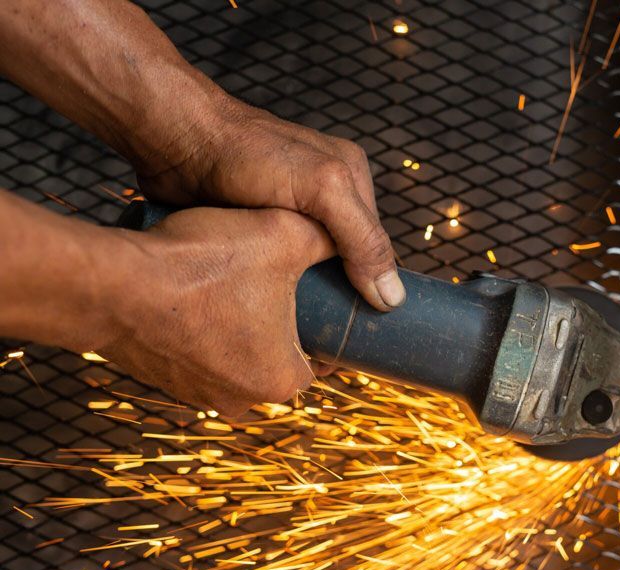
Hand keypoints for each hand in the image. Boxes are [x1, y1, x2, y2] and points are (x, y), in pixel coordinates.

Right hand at [100, 206, 334, 415]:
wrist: (111, 282)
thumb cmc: (200, 263)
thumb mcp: (282, 234)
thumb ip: (325, 237)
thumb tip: (344, 236)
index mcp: (282, 380)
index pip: (323, 357)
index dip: (324, 322)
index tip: (319, 294)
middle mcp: (240, 400)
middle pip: (279, 356)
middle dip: (281, 321)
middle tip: (278, 281)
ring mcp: (196, 394)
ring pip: (236, 354)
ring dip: (238, 324)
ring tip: (234, 281)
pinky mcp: (161, 380)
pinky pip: (196, 352)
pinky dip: (200, 327)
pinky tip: (198, 293)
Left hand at [132, 97, 404, 311]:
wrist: (172, 139)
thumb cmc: (245, 155)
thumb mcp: (321, 191)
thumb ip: (362, 239)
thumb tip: (393, 297)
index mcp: (351, 179)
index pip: (374, 248)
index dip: (368, 283)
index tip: (355, 323)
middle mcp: (325, 194)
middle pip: (342, 259)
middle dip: (331, 288)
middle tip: (316, 325)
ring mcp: (288, 209)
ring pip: (306, 265)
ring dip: (297, 287)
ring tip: (287, 318)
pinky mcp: (254, 222)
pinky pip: (274, 262)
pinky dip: (269, 280)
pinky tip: (261, 297)